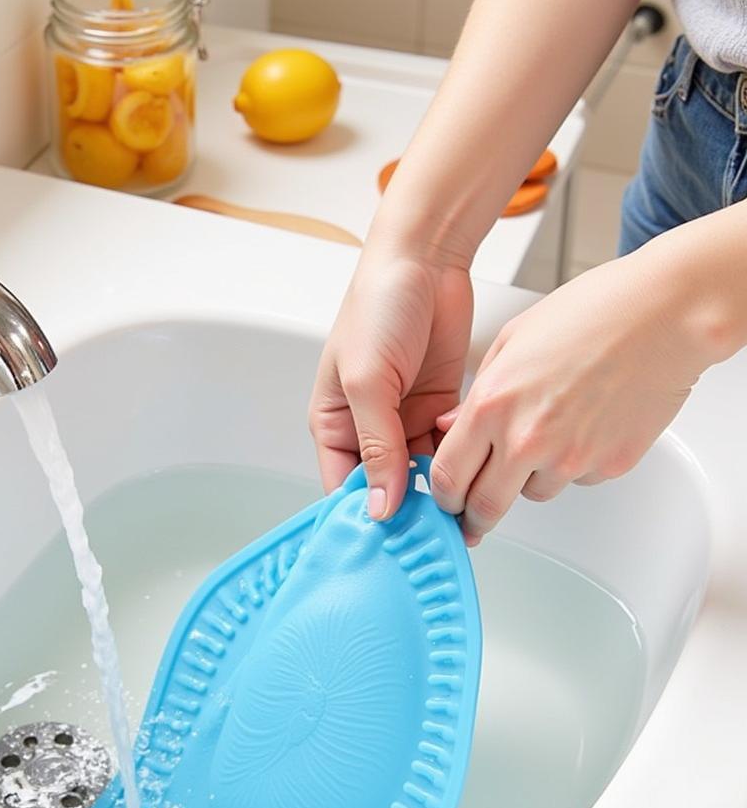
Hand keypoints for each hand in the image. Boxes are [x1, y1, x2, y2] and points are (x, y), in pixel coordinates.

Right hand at [308, 249, 473, 519]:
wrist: (426, 260)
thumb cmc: (378, 307)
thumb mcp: (368, 381)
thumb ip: (376, 446)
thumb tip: (380, 506)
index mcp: (334, 425)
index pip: (343, 489)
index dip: (365, 519)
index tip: (391, 548)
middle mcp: (368, 429)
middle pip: (385, 488)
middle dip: (407, 513)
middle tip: (433, 542)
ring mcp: (405, 420)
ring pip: (420, 475)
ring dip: (438, 494)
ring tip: (459, 519)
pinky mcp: (438, 409)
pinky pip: (447, 451)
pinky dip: (459, 465)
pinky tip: (472, 477)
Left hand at [431, 254, 711, 545]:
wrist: (665, 313)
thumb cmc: (593, 313)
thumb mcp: (511, 342)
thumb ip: (475, 396)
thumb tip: (450, 431)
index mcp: (493, 405)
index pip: (447, 476)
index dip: (441, 496)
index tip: (444, 500)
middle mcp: (528, 439)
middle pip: (485, 507)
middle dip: (473, 518)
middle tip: (472, 518)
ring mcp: (571, 457)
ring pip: (533, 494)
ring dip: (529, 479)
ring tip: (550, 431)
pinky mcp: (610, 465)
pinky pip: (577, 480)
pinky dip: (574, 464)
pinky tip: (586, 423)